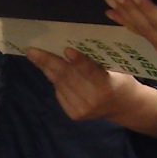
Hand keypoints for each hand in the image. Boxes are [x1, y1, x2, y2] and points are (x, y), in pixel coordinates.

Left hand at [26, 46, 155, 125]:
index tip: (67, 50)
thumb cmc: (119, 79)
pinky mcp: (74, 114)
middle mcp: (93, 100)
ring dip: (46, 68)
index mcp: (107, 86)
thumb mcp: (116, 68)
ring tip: (35, 55)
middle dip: (48, 62)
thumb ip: (98, 59)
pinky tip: (48, 68)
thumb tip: (73, 43)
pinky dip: (54, 78)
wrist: (124, 107)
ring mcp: (82, 109)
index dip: (79, 61)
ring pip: (59, 84)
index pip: (91, 72)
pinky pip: (59, 92)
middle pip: (68, 77)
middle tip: (32, 50)